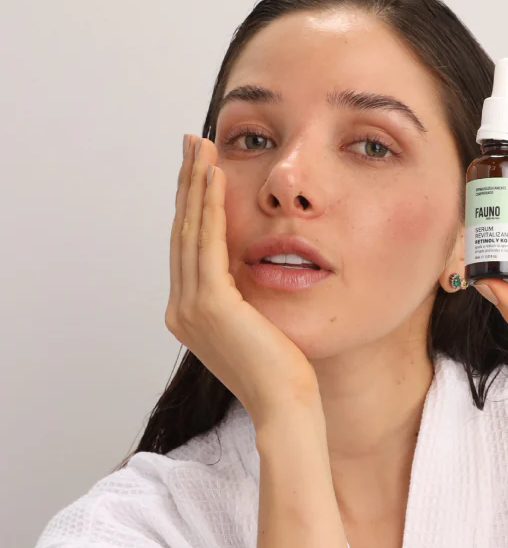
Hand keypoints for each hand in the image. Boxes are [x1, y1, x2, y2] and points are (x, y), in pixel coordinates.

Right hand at [168, 135, 320, 425]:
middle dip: (186, 184)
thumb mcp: (258, 327)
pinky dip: (210, 206)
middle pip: (182, 232)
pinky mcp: (212, 304)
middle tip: (192, 142)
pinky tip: (216, 176)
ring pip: (190, 231)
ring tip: (200, 146)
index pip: (189, 248)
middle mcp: (182, 311)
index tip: (198, 170)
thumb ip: (245, 300)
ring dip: (195, 184)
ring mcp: (192, 308)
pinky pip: (208, 243)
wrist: (287, 405)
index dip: (191, 205)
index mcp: (190, 316)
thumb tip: (252, 274)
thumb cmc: (284, 373)